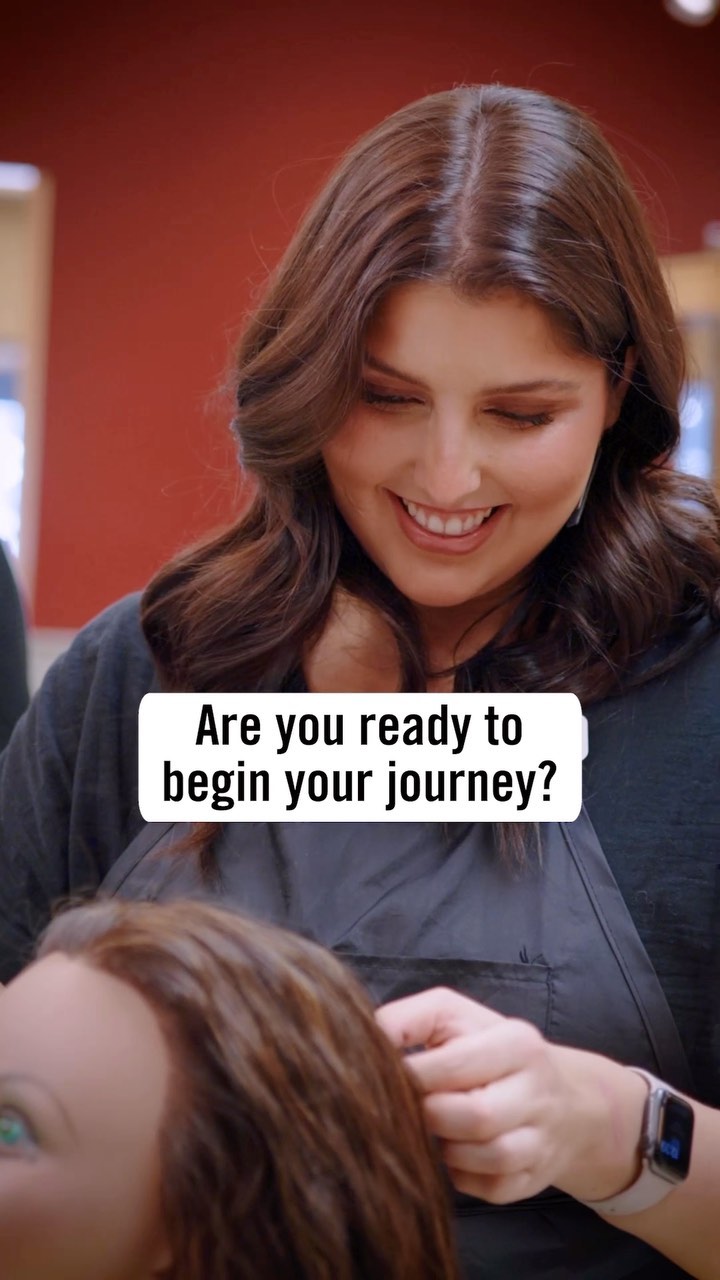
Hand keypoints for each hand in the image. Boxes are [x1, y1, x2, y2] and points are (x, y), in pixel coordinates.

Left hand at [376, 986, 646, 1204]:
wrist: (562, 1099)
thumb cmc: (487, 1048)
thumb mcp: (453, 1016)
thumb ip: (408, 1019)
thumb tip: (367, 1037)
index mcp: (515, 1043)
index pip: (454, 1065)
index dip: (413, 1076)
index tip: (389, 1078)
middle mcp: (536, 1091)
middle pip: (475, 1117)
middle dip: (431, 1116)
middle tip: (409, 1108)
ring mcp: (541, 1139)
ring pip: (488, 1158)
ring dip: (448, 1149)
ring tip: (434, 1128)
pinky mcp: (535, 1178)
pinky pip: (491, 1189)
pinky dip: (463, 1176)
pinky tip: (455, 1153)